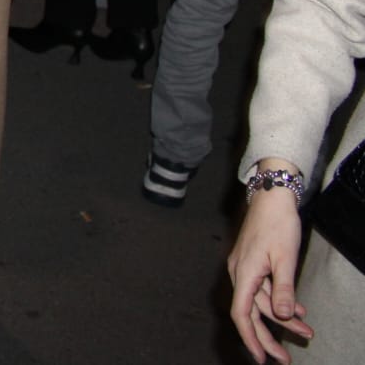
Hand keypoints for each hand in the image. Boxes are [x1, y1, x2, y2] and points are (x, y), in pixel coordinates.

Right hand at [229, 181, 311, 362]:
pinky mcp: (253, 263)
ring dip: (282, 317)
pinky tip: (297, 308)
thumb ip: (283, 288)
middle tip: (285, 358)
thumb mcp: (285, 258)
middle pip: (251, 312)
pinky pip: (264, 289)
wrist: (271, 197)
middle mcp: (240, 273)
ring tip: (306, 331)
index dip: (251, 338)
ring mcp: (245, 268)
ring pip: (261, 301)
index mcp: (244, 273)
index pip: (242, 313)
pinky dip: (279, 301)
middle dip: (268, 336)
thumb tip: (282, 316)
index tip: (261, 358)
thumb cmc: (278, 224)